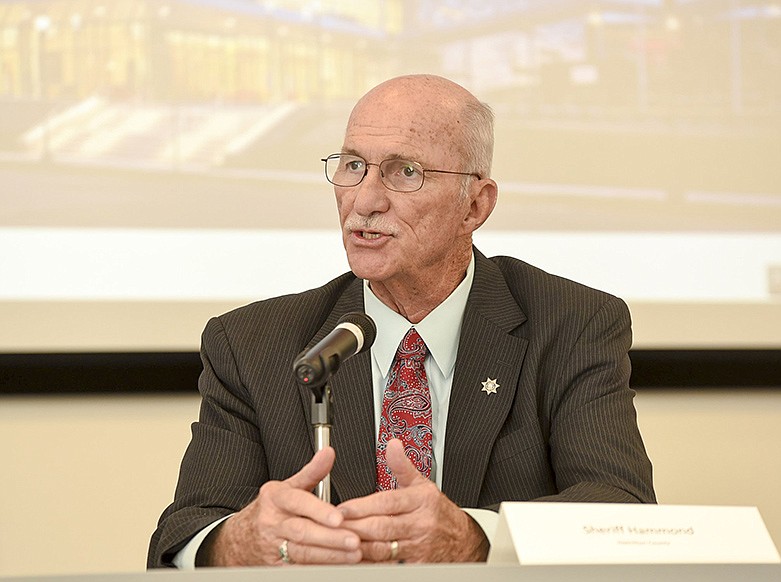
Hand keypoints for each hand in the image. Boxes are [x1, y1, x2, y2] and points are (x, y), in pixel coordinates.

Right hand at [200, 447, 361, 565]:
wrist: (239, 539)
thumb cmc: (270, 511)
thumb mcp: (287, 487)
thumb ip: (312, 471)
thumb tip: (329, 453)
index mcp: (275, 499)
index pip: (297, 502)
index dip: (319, 510)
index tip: (338, 517)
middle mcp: (272, 523)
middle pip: (302, 531)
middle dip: (330, 537)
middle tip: (353, 540)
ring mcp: (272, 546)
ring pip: (302, 553)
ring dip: (329, 555)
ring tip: (352, 555)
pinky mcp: (275, 566)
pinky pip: (299, 568)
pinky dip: (319, 567)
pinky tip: (337, 566)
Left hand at [337, 439, 488, 562]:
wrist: (463, 540)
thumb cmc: (437, 512)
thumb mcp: (422, 484)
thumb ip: (402, 466)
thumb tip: (392, 444)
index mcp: (421, 500)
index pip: (387, 502)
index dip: (362, 506)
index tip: (341, 509)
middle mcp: (420, 524)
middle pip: (382, 527)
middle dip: (354, 526)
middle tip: (332, 526)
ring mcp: (418, 546)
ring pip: (382, 548)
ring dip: (358, 546)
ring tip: (338, 541)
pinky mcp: (416, 565)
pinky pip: (388, 565)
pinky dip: (371, 562)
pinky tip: (355, 558)